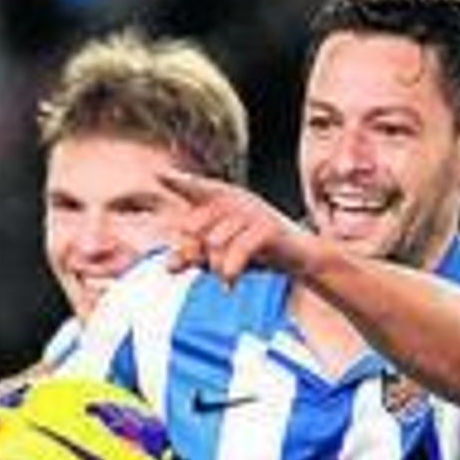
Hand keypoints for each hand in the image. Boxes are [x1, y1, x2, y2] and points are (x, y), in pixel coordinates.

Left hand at [159, 169, 310, 283]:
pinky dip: (230, 271)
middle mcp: (236, 200)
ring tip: (225, 277)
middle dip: (191, 253)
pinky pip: (238, 250)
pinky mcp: (267, 227)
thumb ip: (194, 258)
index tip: (159, 174)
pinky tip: (230, 285)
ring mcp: (252, 211)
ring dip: (215, 266)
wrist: (300, 257)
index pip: (196, 189)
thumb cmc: (258, 251)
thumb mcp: (221, 255)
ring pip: (213, 241)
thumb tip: (168, 266)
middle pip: (193, 224)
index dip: (178, 181)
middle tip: (202, 269)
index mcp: (223, 200)